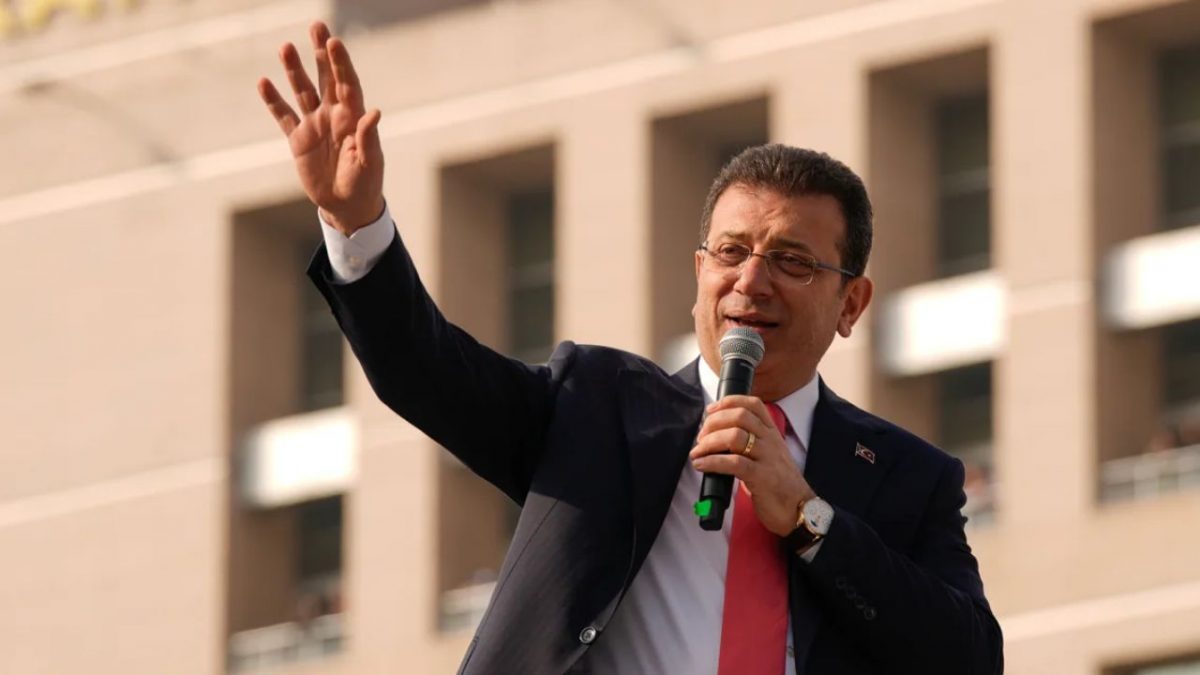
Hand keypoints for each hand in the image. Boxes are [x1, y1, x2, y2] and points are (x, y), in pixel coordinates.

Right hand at [258, 21, 383, 234]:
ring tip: (285, 47)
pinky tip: (264, 82)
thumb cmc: (365, 184)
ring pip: (302, 91)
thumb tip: (374, 112)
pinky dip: (274, 100)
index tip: (334, 41)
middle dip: (321, 53)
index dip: (341, 63)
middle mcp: (334, 116)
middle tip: (316, 26)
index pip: (348, 84)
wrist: (347, 206)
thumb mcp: (369, 163)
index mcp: (353, 118)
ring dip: (294, 70)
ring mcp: (315, 125)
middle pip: (326, 78)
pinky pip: (284, 115)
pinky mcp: (298, 139)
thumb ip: (369, 138)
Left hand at [689, 395, 816, 535]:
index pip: (753, 404)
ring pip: (735, 436)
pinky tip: (701, 465)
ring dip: (709, 442)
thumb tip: (717, 438)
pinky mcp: (762, 477)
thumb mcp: (769, 455)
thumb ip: (750, 442)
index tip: (711, 410)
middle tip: (701, 437)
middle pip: (739, 416)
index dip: (729, 402)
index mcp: (772, 433)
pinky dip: (712, 462)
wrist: (799, 509)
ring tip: (697, 452)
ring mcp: (767, 458)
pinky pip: (733, 463)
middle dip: (713, 423)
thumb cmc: (779, 484)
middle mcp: (770, 441)